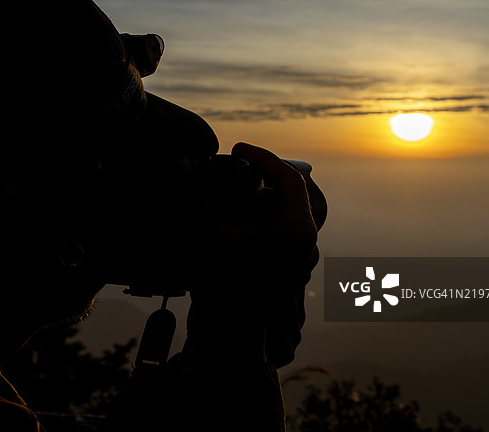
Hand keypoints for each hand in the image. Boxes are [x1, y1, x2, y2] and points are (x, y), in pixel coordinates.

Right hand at [184, 142, 320, 366]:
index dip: (263, 157)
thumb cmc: (223, 289)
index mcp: (296, 230)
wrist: (231, 339)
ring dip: (268, 194)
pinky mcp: (289, 267)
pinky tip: (239, 218)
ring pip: (293, 210)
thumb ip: (198, 196)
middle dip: (269, 173)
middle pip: (298, 192)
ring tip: (240, 188)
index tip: (237, 150)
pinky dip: (265, 215)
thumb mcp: (209, 237)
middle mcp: (305, 241)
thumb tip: (183, 163)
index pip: (289, 178)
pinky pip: (285, 229)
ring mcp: (300, 256)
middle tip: (242, 166)